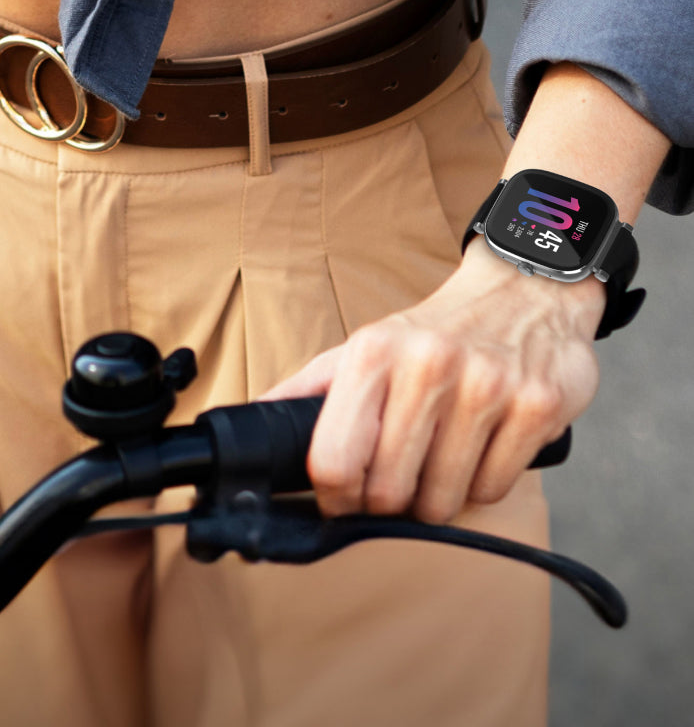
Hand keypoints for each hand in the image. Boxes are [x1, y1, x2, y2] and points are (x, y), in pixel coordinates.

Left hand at [261, 236, 605, 523]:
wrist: (524, 289)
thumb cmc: (435, 332)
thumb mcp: (365, 347)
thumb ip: (309, 390)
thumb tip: (254, 424)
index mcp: (374, 353)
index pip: (334, 461)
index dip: (335, 497)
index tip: (345, 497)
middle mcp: (429, 365)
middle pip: (389, 493)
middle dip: (391, 500)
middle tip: (402, 475)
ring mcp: (487, 386)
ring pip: (443, 501)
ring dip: (439, 495)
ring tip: (444, 455)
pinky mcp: (536, 406)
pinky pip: (493, 490)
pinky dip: (484, 483)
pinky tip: (484, 446)